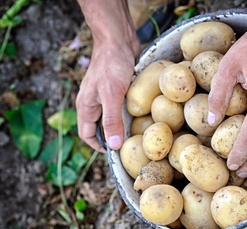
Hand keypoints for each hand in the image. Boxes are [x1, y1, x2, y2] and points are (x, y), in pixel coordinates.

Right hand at [76, 0, 140, 152]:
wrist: (118, 38)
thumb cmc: (111, 64)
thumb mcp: (111, 95)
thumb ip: (111, 120)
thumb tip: (114, 145)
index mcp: (86, 106)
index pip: (87, 134)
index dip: (99, 146)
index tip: (116, 153)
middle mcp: (94, 102)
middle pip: (100, 128)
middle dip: (113, 137)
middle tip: (131, 144)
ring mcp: (105, 95)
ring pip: (112, 117)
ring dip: (123, 125)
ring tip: (139, 132)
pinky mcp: (117, 88)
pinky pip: (121, 106)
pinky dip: (130, 112)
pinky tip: (142, 115)